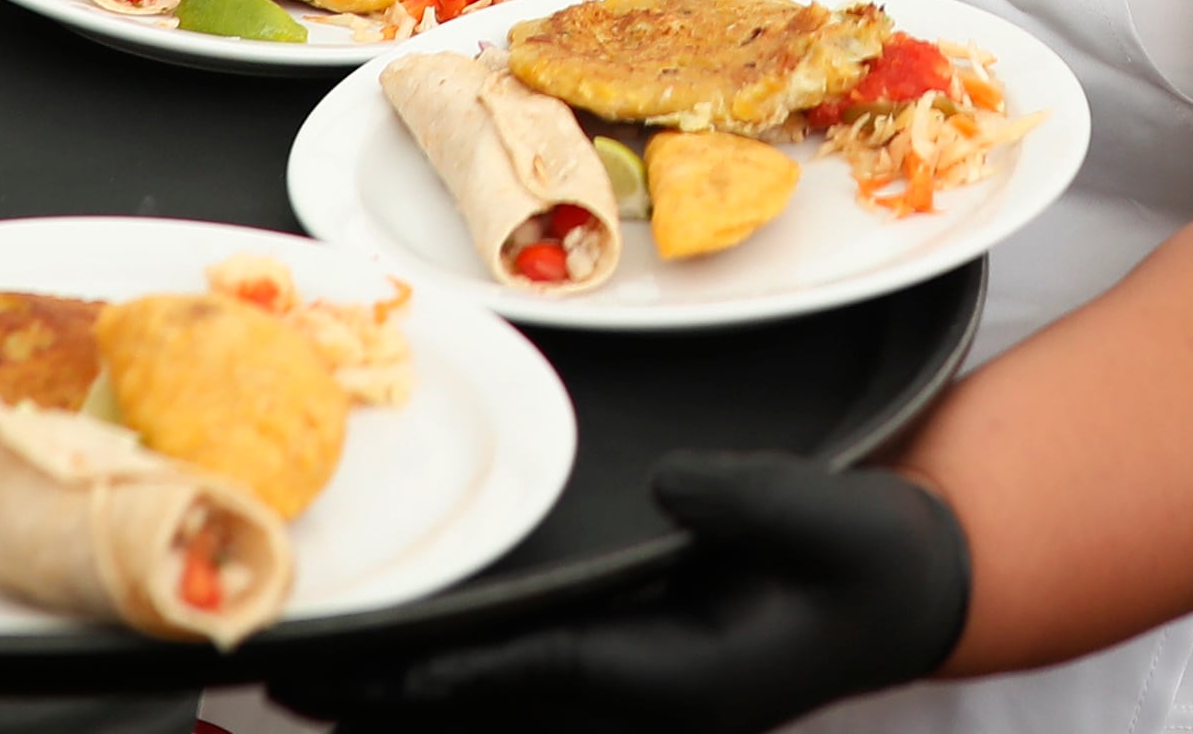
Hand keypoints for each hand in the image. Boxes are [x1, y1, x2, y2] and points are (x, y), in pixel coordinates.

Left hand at [273, 454, 969, 733]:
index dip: (456, 675)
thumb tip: (667, 482)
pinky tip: (394, 675)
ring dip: (402, 705)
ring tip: (302, 684)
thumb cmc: (870, 554)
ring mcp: (630, 698)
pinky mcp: (626, 675)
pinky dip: (449, 687)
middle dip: (388, 703)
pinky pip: (517, 694)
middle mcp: (642, 705)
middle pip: (489, 715)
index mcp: (683, 682)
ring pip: (493, 716)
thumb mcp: (828, 516)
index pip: (544, 677)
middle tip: (283, 677)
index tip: (377, 672)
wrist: (910, 587)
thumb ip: (749, 499)